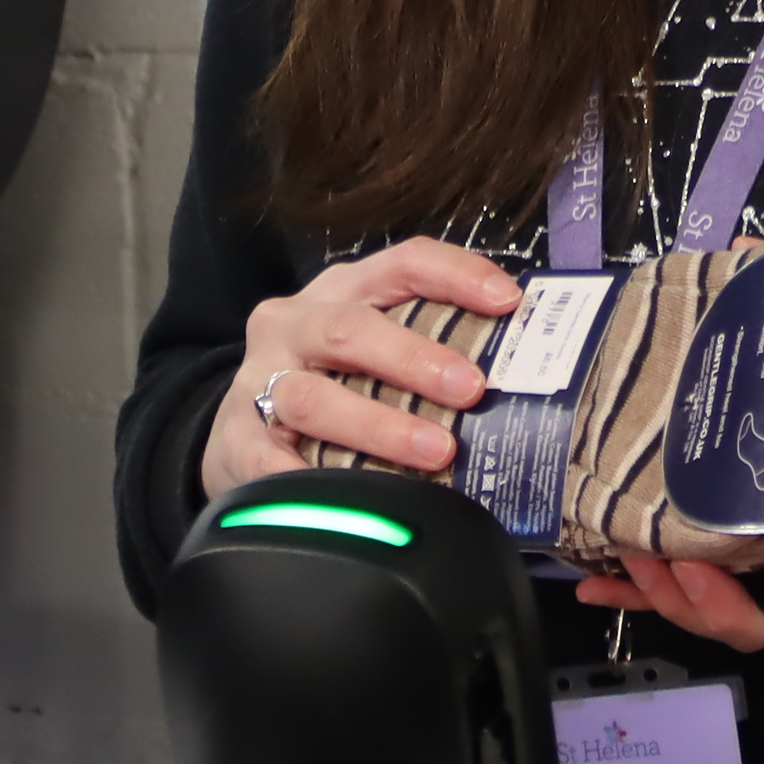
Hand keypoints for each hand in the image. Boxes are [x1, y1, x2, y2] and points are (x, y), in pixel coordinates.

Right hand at [198, 240, 511, 502]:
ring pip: (313, 397)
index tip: (507, 301)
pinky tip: (348, 499)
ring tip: (435, 453)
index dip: (455, 275)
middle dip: (415, 359)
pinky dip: (306, 479)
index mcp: (341, 291)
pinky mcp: (234, 438)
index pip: (402, 264)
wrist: (238, 427)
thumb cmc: (331, 383)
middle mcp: (293, 324)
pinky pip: (267, 458)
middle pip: (350, 330)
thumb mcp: (372, 348)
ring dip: (379, 426)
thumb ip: (431, 346)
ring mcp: (258, 380)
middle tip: (472, 389)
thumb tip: (529, 369)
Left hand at [577, 550, 763, 657]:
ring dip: (650, 591)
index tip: (700, 572)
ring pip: (690, 609)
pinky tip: (590, 585)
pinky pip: (666, 592)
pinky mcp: (706, 576)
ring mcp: (738, 594)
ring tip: (623, 559)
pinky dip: (628, 591)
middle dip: (680, 599)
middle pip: (723, 623)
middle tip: (651, 556)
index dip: (734, 611)